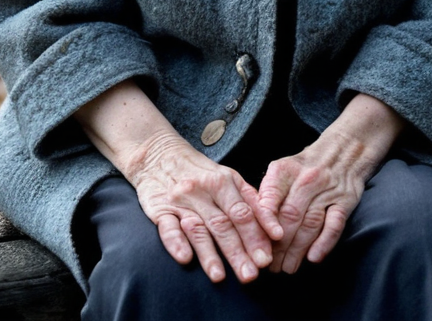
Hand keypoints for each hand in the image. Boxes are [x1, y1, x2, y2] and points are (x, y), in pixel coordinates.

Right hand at [126, 130, 283, 282]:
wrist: (158, 154)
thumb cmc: (199, 170)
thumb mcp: (226, 176)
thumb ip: (249, 199)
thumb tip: (273, 227)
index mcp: (222, 180)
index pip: (242, 212)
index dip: (256, 235)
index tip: (267, 257)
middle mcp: (201, 190)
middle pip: (223, 224)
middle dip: (238, 251)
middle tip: (251, 275)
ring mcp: (179, 201)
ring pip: (197, 229)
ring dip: (209, 254)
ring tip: (220, 276)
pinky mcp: (159, 210)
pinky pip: (167, 227)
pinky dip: (176, 242)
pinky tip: (185, 257)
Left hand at [257, 93, 403, 273]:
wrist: (345, 149)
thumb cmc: (306, 165)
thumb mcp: (282, 169)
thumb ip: (268, 192)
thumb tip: (251, 220)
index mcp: (286, 170)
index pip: (270, 198)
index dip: (264, 223)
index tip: (257, 244)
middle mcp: (307, 179)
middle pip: (290, 217)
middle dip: (278, 246)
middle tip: (270, 268)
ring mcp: (328, 190)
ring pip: (310, 224)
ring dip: (297, 251)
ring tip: (287, 269)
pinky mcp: (346, 201)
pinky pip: (335, 224)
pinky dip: (324, 243)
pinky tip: (313, 258)